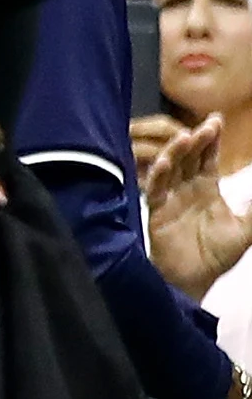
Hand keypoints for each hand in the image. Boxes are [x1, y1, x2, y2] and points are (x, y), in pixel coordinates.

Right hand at [145, 114, 251, 299]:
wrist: (195, 279)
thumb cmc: (217, 256)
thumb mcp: (245, 231)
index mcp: (207, 188)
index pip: (209, 158)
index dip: (212, 140)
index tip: (217, 119)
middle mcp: (187, 188)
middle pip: (190, 157)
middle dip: (198, 140)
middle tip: (207, 125)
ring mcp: (171, 197)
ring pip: (171, 167)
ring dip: (177, 151)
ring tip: (187, 137)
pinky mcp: (157, 210)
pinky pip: (155, 188)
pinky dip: (158, 174)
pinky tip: (165, 163)